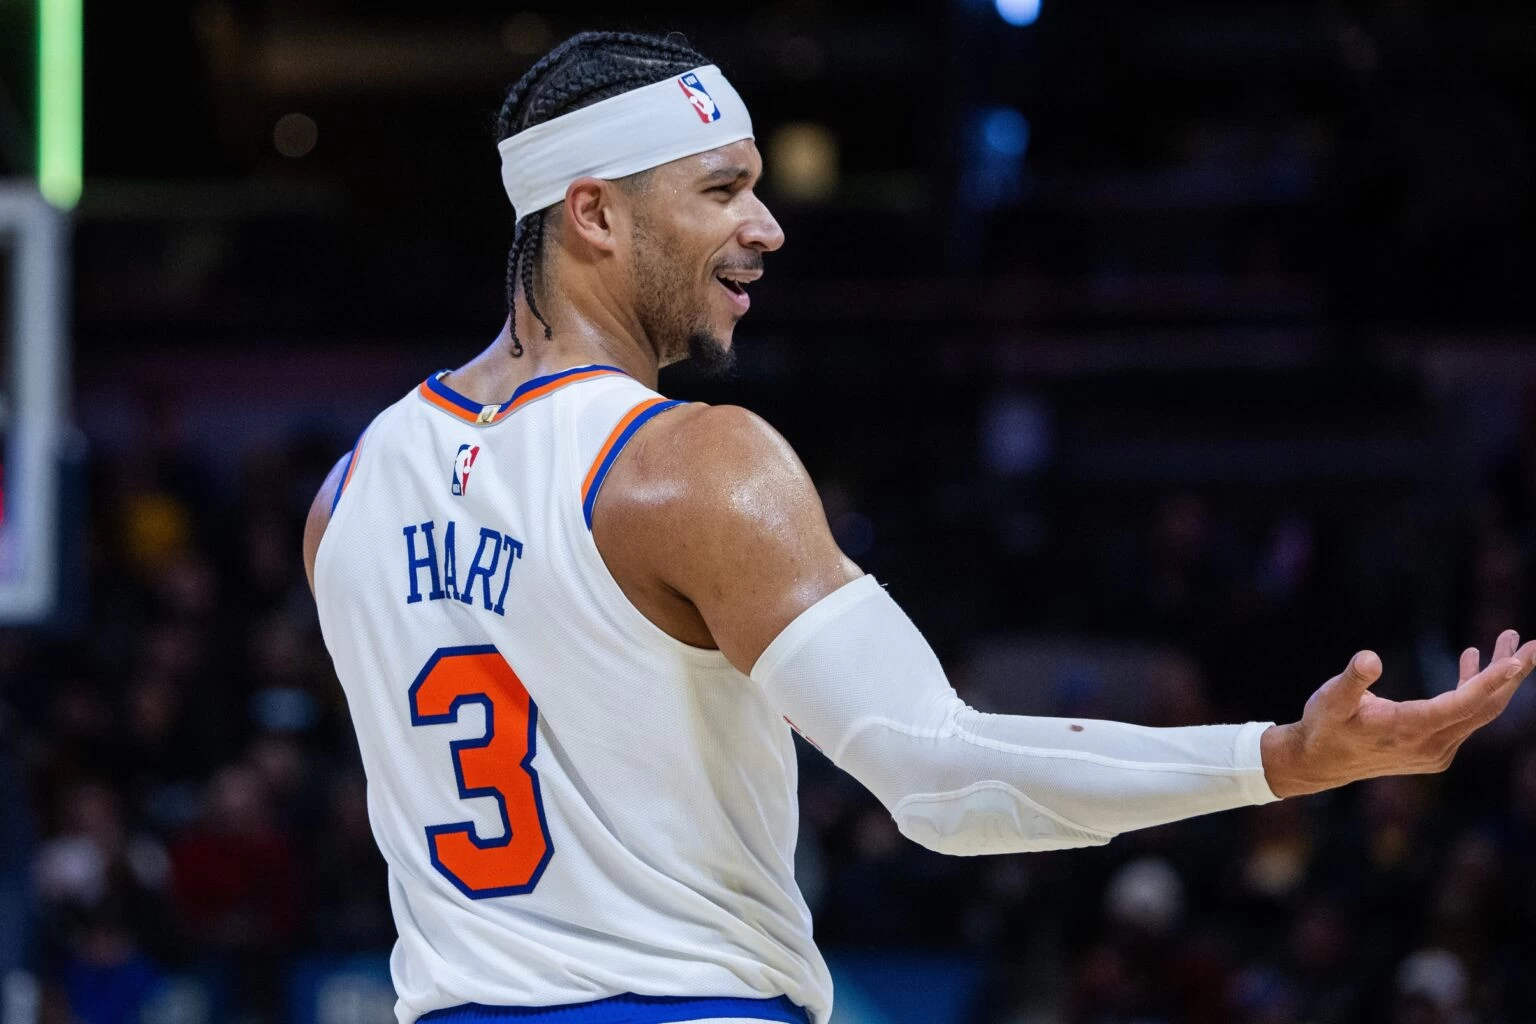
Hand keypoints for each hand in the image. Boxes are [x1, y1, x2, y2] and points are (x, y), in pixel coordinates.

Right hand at [1260, 630, 1535, 797]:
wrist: (1318, 762)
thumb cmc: (1324, 725)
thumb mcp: (1330, 699)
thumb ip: (1353, 679)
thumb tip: (1370, 658)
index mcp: (1410, 729)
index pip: (1464, 703)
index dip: (1492, 680)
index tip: (1519, 658)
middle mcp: (1432, 745)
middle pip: (1485, 708)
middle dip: (1511, 675)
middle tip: (1534, 643)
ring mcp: (1437, 751)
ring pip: (1479, 712)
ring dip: (1496, 678)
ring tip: (1507, 640)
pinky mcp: (1435, 750)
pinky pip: (1466, 717)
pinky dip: (1474, 689)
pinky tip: (1469, 659)